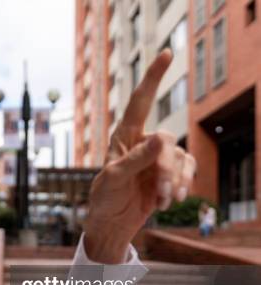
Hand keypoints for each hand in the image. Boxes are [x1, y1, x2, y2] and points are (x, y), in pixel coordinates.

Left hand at [85, 49, 196, 262]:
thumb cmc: (104, 199)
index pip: (139, 102)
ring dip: (175, 181)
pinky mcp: (169, 173)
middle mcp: (142, 142)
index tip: (167, 53)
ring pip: (180, 157)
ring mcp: (157, 158)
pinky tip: (173, 201)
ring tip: (163, 201)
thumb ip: (135, 160)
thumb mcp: (113, 180)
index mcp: (123, 137)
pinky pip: (187, 170)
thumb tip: (161, 139)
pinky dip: (183, 185)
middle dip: (166, 169)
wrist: (112, 224)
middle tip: (161, 192)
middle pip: (167, 141)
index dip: (153, 77)